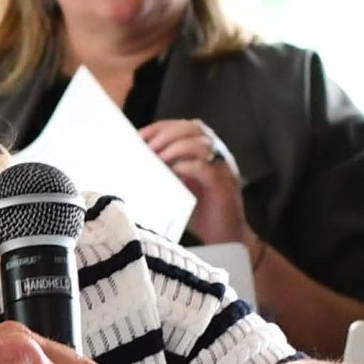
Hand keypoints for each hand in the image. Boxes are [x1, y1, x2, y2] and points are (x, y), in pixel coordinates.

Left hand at [141, 119, 247, 245]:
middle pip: (195, 128)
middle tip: (150, 147)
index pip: (185, 126)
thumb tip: (138, 158)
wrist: (224, 238)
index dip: (163, 126)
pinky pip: (207, 169)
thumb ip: (166, 169)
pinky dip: (188, 166)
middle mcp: (217, 155)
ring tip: (159, 158)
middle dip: (168, 133)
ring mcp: (223, 169)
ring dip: (177, 147)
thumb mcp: (179, 184)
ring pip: (203, 143)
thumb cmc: (200, 212)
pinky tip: (174, 171)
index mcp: (206, 152)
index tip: (141, 135)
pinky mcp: (223, 187)